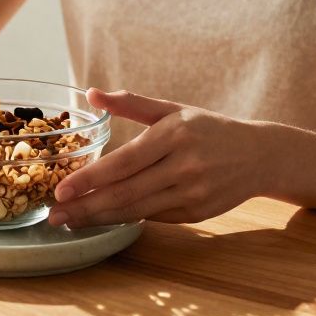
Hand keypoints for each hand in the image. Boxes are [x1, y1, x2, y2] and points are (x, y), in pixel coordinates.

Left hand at [49, 88, 271, 226]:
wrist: (261, 155)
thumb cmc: (209, 128)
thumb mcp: (173, 108)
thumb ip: (131, 103)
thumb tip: (91, 93)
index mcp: (173, 136)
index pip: (123, 162)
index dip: (90, 179)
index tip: (61, 190)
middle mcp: (183, 166)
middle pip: (126, 192)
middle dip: (86, 206)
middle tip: (54, 215)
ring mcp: (192, 193)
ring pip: (137, 210)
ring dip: (100, 218)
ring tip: (70, 222)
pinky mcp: (197, 214)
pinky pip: (154, 218)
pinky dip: (125, 220)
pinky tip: (100, 220)